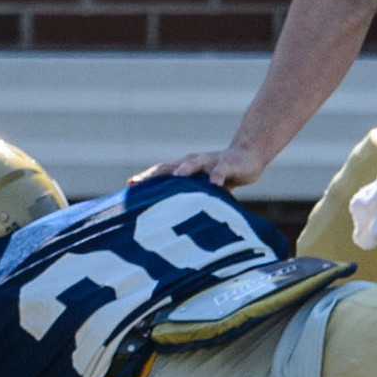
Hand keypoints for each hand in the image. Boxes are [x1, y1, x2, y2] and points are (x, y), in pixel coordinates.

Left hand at [134, 145, 267, 189]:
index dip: (145, 179)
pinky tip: (213, 185)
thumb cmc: (218, 176)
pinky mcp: (227, 163)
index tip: (129, 186)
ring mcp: (209, 161)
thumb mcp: (201, 187)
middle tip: (139, 183)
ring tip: (177, 177)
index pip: (160, 173)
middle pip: (170, 167)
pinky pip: (220, 170)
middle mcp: (192, 163)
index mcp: (183, 168)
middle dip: (155, 175)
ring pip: (194, 164)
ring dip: (185, 169)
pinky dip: (216, 176)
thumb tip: (170, 219)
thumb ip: (187, 198)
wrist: (247, 157)